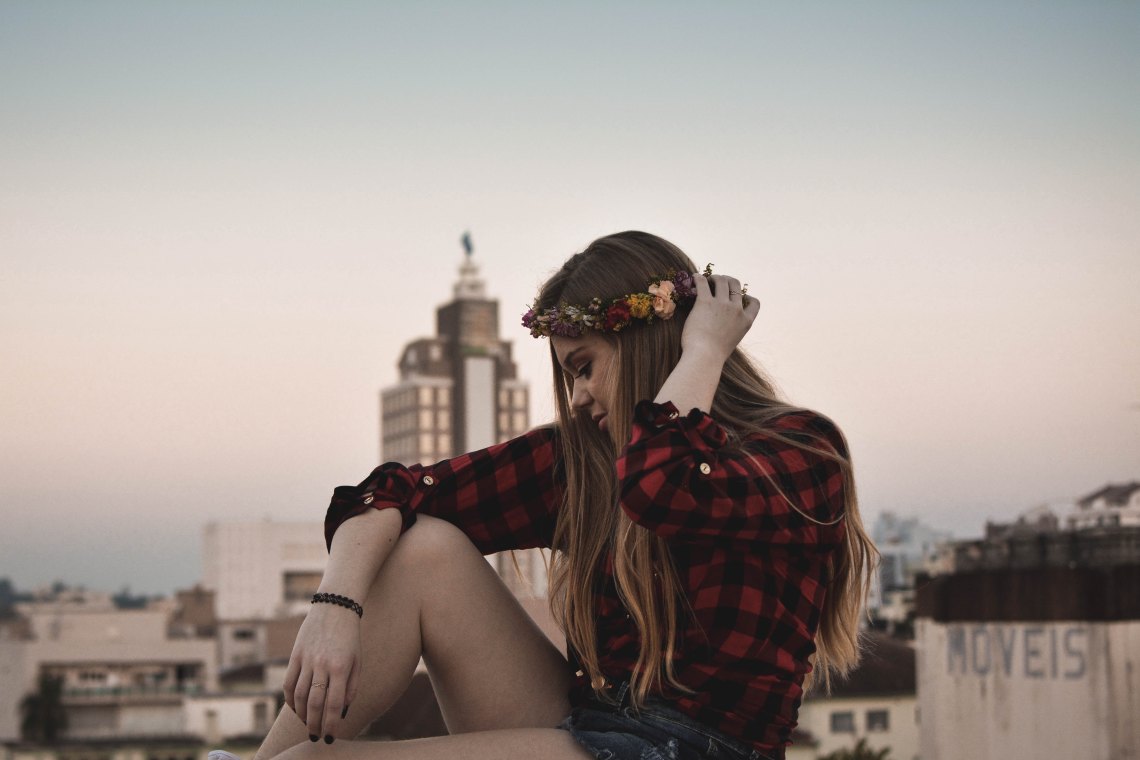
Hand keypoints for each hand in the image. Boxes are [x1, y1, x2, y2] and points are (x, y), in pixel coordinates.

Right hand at [283, 602, 361, 742]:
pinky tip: (296, 707)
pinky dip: (290, 699)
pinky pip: (289, 683)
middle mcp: (322, 664)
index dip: (330, 723)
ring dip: (302, 714)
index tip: (329, 737)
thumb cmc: (350, 637)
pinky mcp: (295, 655)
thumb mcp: (357, 661)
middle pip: (314, 703)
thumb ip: (351, 687)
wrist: (335, 607)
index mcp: (341, 667)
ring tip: (307, 723)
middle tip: (315, 737)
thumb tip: (341, 711)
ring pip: (300, 695)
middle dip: (314, 724)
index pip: (334, 703)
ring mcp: (306, 659)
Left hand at [682, 273, 760, 363]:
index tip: (742, 296)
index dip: (748, 297)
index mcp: (746, 322)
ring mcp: (722, 304)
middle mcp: (736, 310)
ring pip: (722, 280)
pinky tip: (695, 277)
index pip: (755, 303)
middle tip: (719, 282)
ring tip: (707, 279)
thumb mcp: (731, 343)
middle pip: (736, 285)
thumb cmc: (714, 356)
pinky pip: (703, 283)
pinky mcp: (705, 302)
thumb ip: (732, 331)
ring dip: (715, 277)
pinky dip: (699, 278)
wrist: (705, 357)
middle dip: (728, 280)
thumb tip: (723, 328)